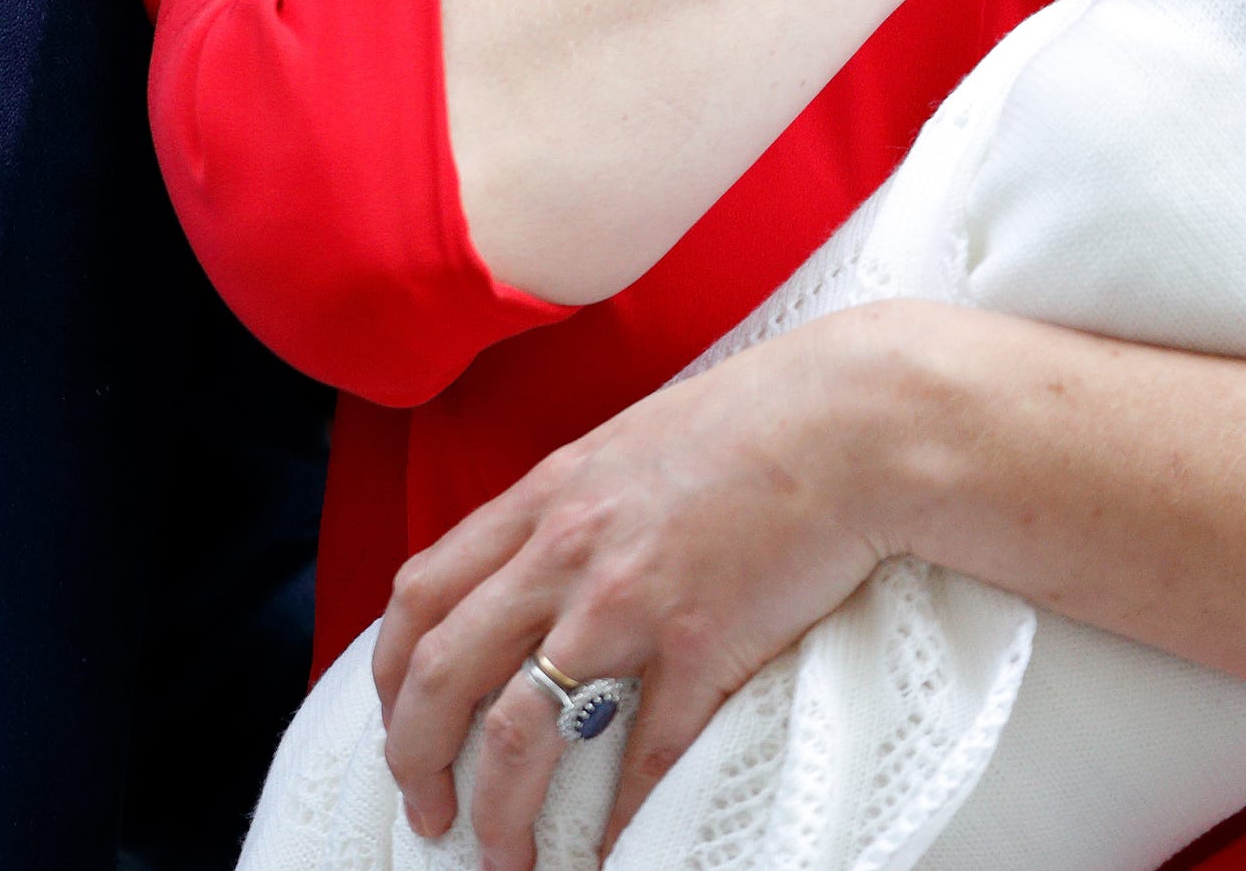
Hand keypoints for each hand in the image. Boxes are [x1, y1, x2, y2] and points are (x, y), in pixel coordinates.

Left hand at [372, 311, 896, 869]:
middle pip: (442, 671)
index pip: (421, 593)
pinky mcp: (701, 645)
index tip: (400, 725)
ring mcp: (631, 601)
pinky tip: (609, 853)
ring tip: (502, 859)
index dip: (390, 675)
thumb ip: (579, 500)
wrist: (854, 418)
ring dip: (497, 814)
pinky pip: (640, 758)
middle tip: (427, 814)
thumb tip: (544, 562)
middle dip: (414, 760)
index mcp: (550, 495)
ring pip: (518, 731)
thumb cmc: (760, 419)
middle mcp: (570, 549)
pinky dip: (616, 822)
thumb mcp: (636, 441)